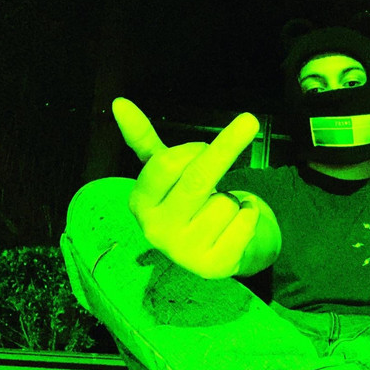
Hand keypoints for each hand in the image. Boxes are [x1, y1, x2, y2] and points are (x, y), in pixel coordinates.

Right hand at [112, 97, 260, 278]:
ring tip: (220, 212)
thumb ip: (143, 140)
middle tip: (250, 121)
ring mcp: (185, 253)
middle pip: (197, 179)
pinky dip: (249, 215)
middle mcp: (156, 231)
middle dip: (227, 146)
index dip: (193, 149)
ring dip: (233, 199)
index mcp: (139, 204)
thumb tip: (119, 103)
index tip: (204, 146)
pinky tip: (235, 226)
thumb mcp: (164, 174)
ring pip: (226, 203)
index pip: (167, 164)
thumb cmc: (188, 204)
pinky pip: (245, 222)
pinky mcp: (214, 266)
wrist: (212, 250)